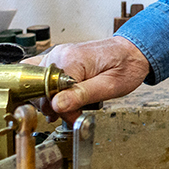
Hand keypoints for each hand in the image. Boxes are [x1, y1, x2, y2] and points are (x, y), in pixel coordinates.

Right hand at [31, 36, 150, 120]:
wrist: (133, 51)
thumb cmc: (126, 66)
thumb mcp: (110, 86)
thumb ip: (82, 95)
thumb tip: (57, 105)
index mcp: (71, 60)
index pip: (52, 92)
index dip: (62, 110)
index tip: (74, 117)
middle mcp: (60, 54)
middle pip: (38, 88)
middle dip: (53, 106)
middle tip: (72, 114)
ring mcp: (57, 55)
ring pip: (35, 82)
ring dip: (47, 99)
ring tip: (65, 108)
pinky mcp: (59, 59)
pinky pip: (40, 74)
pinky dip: (44, 89)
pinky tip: (56, 99)